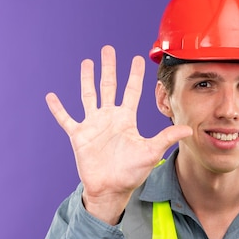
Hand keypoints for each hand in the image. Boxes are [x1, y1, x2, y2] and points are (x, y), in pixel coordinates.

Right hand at [45, 45, 191, 223]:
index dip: (134, 75)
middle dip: (109, 68)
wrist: (111, 189)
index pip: (131, 91)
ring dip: (87, 79)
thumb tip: (188, 130)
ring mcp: (93, 125)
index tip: (137, 58)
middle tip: (108, 49)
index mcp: (126, 119)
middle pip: (108, 86)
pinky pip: (66, 119)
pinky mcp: (79, 136)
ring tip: (87, 62)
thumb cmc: (132, 173)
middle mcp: (109, 118)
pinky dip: (58, 108)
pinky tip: (51, 96)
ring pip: (88, 96)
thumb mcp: (151, 152)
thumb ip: (166, 138)